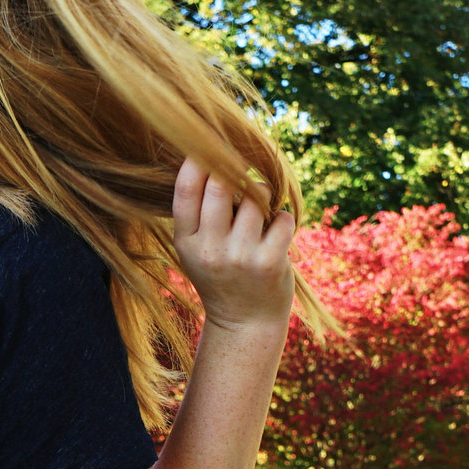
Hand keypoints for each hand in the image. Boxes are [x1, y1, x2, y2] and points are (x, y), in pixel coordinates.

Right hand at [171, 157, 296, 331]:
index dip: (198, 160)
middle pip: (221, 185)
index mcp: (186, 242)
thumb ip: (198, 210)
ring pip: (256, 197)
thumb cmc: (221, 274)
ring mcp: (241, 257)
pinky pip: (282, 217)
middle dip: (234, 170)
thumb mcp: (196, 248)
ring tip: (258, 215)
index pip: (186, 190)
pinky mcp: (270, 262)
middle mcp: (210, 249)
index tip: (209, 144)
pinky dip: (282, 219)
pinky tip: (275, 234)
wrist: (245, 323)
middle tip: (242, 168)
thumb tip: (209, 153)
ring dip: (261, 196)